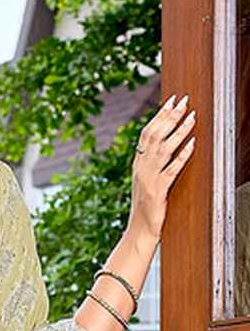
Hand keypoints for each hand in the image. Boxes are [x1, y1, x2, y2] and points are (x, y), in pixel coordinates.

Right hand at [128, 92, 195, 244]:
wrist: (139, 231)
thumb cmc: (145, 207)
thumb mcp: (146, 181)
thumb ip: (152, 162)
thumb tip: (164, 143)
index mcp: (138, 164)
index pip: (147, 133)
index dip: (159, 115)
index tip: (171, 99)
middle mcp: (142, 168)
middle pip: (155, 136)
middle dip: (170, 116)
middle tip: (183, 101)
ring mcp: (149, 179)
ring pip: (164, 148)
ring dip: (179, 131)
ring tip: (192, 116)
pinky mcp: (158, 191)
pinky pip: (172, 169)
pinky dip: (183, 155)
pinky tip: (193, 144)